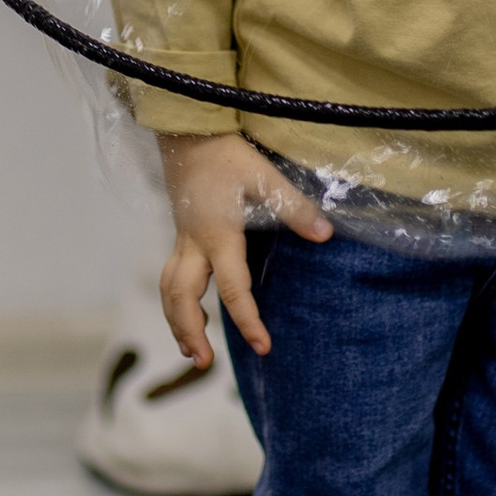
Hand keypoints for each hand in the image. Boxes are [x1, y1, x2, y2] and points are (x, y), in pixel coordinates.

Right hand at [156, 133, 330, 363]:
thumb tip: (326, 235)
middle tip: (204, 365)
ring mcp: (182, 240)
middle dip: (190, 333)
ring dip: (176, 323)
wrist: (189, 131)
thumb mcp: (266, 177)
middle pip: (181, 299)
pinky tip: (188, 317)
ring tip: (191, 352)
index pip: (233, 289)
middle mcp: (194, 244)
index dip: (249, 321)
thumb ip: (295, 208)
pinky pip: (170, 279)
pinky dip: (175, 304)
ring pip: (168, 291)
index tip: (264, 347)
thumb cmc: (228, 154)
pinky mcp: (180, 236)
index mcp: (218, 235)